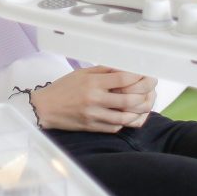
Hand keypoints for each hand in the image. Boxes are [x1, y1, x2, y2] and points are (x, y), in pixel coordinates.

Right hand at [29, 67, 156, 132]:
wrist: (44, 108)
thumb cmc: (64, 88)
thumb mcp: (82, 73)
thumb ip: (104, 70)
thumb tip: (126, 68)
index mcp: (92, 82)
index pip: (124, 79)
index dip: (140, 77)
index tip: (148, 74)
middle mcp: (95, 99)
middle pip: (129, 99)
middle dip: (146, 93)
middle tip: (152, 88)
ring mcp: (94, 115)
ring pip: (126, 117)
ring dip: (140, 110)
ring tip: (146, 103)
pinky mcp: (92, 127)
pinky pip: (116, 127)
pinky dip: (127, 122)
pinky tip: (132, 115)